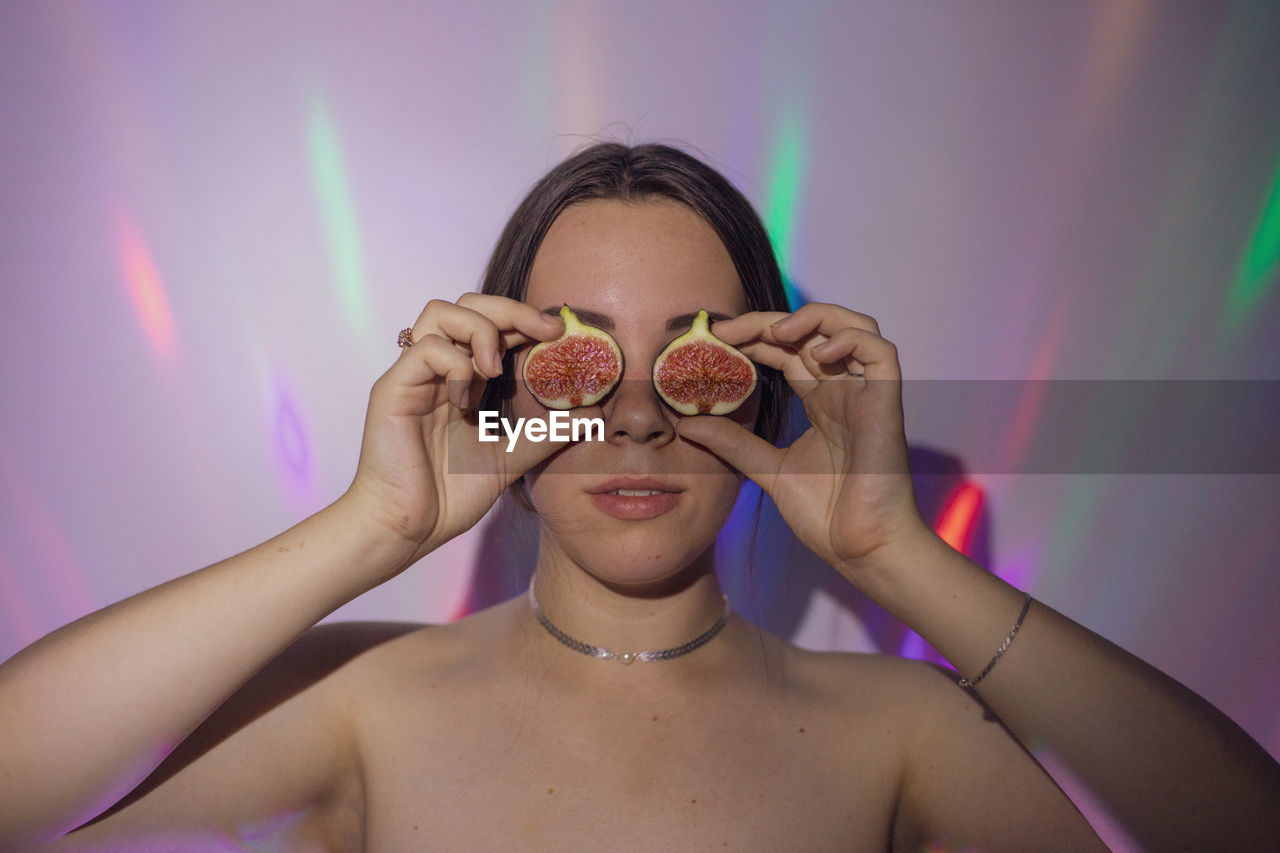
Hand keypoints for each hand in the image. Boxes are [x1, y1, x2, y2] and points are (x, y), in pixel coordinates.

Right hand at [341, 294, 568, 573]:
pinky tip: (466, 399)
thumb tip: (594, 414)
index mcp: (463, 380)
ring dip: (479, 329)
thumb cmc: (449, 496)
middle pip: (466, 304)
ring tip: (497, 367)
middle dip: (510, 309)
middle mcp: (437, 370)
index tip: (561, 333)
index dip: (525, 320)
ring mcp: (413, 376)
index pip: (492, 326)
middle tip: (546, 331)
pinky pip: (426, 348)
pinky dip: (455, 364)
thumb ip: (547, 433)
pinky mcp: (392, 389)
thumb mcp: (511, 459)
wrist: (410, 529)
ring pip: (440, 312)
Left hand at [674, 302, 929, 580]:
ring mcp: (866, 394)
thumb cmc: (826, 515)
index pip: (787, 350)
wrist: (860, 549)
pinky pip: (880, 352)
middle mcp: (844, 390)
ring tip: (776, 333)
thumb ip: (732, 443)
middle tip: (728, 331)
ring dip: (814, 319)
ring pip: (854, 326)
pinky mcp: (886, 403)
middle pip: (812, 331)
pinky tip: (815, 355)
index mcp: (820, 401)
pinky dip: (849, 340)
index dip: (753, 337)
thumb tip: (687, 423)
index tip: (714, 340)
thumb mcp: (766, 469)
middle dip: (769, 323)